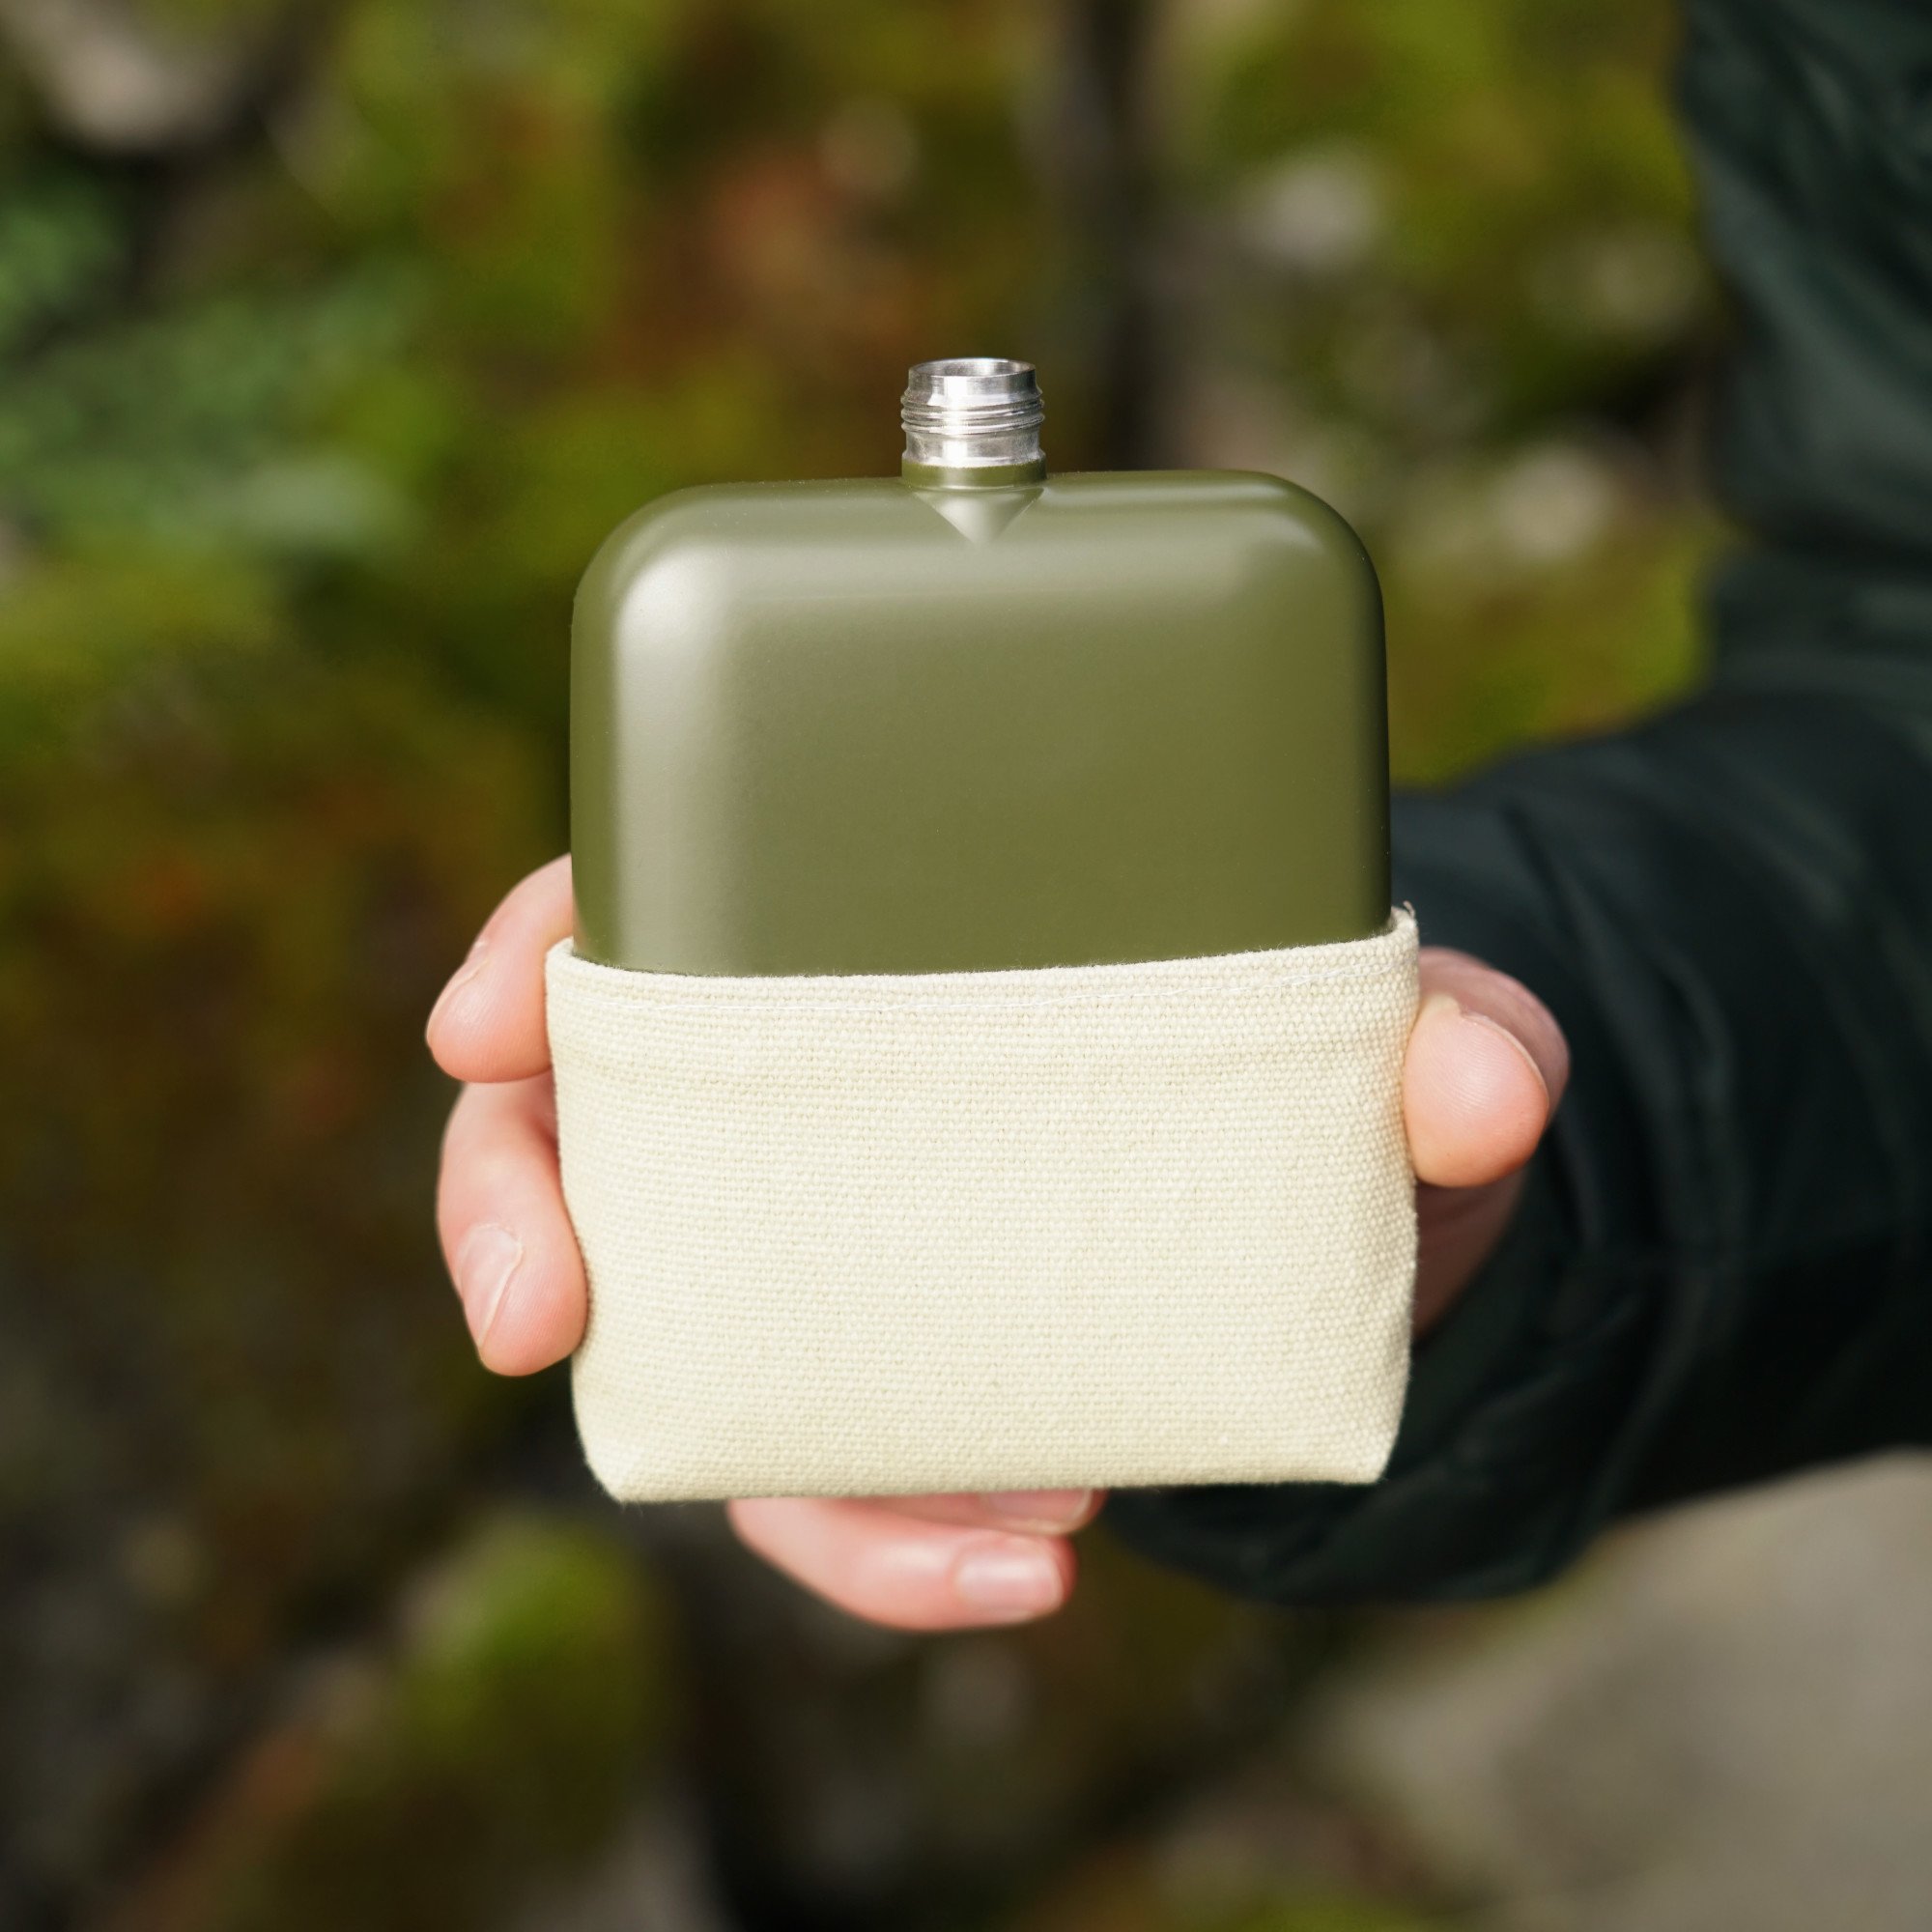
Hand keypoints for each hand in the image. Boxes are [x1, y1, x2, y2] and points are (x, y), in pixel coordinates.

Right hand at [429, 858, 1568, 1629]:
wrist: (1362, 1237)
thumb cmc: (1327, 1076)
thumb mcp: (1401, 1036)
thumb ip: (1452, 1039)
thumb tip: (1479, 1090)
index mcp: (883, 923)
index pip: (664, 894)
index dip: (548, 942)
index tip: (490, 1014)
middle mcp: (822, 1076)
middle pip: (589, 1112)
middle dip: (514, 1207)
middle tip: (541, 1310)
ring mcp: (834, 1235)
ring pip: (673, 1317)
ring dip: (723, 1436)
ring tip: (961, 1505)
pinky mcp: (888, 1373)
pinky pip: (816, 1466)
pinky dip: (882, 1534)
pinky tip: (1023, 1549)